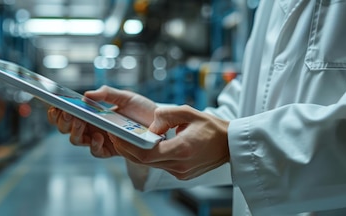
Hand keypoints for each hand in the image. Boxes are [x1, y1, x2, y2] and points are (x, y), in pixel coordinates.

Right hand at [47, 85, 157, 157]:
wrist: (161, 125)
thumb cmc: (141, 109)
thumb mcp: (125, 97)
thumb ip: (107, 94)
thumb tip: (87, 95)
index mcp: (90, 112)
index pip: (66, 113)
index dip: (56, 111)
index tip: (54, 105)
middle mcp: (91, 126)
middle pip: (66, 128)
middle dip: (62, 121)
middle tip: (67, 113)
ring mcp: (99, 139)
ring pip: (76, 140)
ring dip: (74, 131)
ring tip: (81, 122)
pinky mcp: (110, 150)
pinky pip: (95, 151)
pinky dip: (94, 145)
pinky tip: (99, 137)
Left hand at [109, 105, 229, 179]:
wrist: (230, 144)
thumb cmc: (212, 127)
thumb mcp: (188, 112)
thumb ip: (165, 116)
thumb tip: (149, 127)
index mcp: (182, 149)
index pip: (147, 154)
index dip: (128, 146)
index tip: (117, 136)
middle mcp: (180, 165)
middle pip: (144, 162)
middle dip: (128, 149)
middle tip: (116, 137)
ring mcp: (181, 173)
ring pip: (152, 165)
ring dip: (139, 153)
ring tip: (129, 139)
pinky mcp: (182, 175)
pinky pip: (161, 166)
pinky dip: (152, 157)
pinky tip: (148, 146)